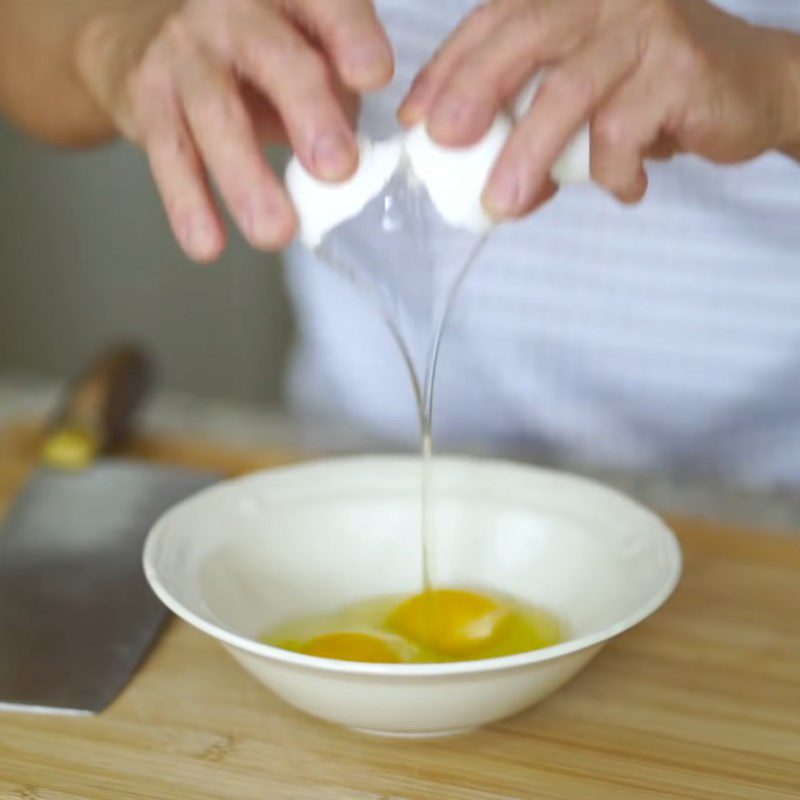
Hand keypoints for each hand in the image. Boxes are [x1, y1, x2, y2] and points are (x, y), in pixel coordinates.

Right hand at [76, 0, 392, 260]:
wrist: (142, 36)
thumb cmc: (254, 54)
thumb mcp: (304, 52)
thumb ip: (337, 91)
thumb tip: (359, 159)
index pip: (325, 3)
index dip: (350, 35)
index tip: (375, 76)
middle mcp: (231, 9)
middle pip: (271, 56)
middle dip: (308, 112)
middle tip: (337, 170)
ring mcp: (184, 53)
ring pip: (215, 113)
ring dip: (247, 178)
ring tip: (277, 234)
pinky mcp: (146, 98)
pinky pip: (170, 154)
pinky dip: (188, 203)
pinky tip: (208, 246)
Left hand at [398, 0, 799, 217]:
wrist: (751, 89)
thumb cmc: (652, 94)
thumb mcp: (583, 100)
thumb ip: (534, 123)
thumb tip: (481, 186)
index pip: (494, 20)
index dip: (448, 68)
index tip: (417, 120)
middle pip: (524, 37)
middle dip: (473, 92)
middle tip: (442, 145)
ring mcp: (646, 25)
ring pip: (570, 90)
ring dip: (528, 155)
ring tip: (505, 205)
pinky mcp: (682, 66)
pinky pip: (624, 130)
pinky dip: (612, 172)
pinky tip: (625, 187)